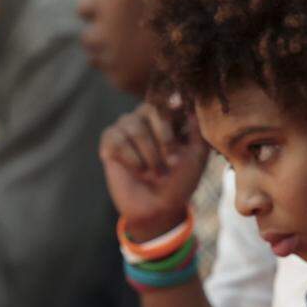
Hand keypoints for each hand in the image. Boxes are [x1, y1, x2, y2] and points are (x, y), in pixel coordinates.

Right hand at [99, 94, 209, 240]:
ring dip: (150, 154)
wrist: (159, 206)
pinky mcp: (109, 143)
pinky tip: (138, 171)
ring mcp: (125, 128)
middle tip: (172, 162)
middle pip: (150, 109)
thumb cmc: (180, 179)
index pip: (167, 99)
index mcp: (166, 117)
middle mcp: (144, 117)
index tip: (179, 103)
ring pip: (134, 127)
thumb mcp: (197, 155)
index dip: (171, 102)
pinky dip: (132, 159)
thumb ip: (197, 129)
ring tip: (156, 172)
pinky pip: (117, 140)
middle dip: (164, 137)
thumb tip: (192, 104)